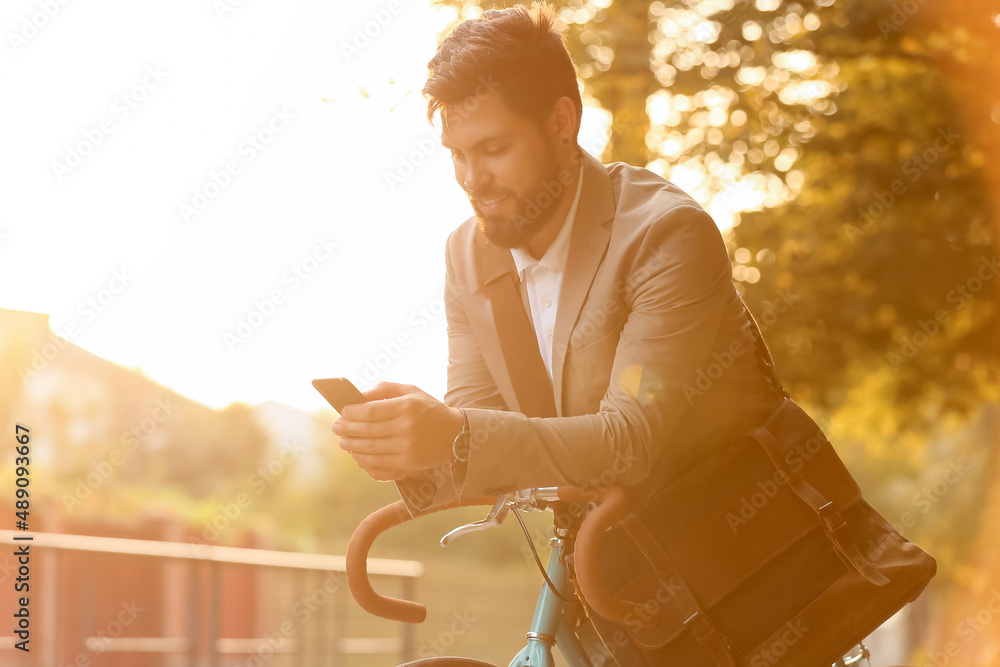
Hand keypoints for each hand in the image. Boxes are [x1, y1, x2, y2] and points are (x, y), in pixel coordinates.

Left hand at [333, 382, 463, 480]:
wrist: (455, 434)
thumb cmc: (428, 408)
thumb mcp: (411, 391)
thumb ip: (384, 389)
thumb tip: (358, 397)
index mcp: (407, 407)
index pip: (370, 411)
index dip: (352, 413)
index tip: (342, 412)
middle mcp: (407, 428)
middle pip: (367, 431)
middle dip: (347, 430)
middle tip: (336, 427)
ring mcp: (408, 448)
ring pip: (370, 449)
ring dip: (351, 446)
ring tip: (343, 441)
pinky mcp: (409, 464)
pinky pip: (379, 464)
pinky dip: (363, 460)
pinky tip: (356, 454)